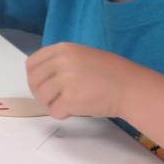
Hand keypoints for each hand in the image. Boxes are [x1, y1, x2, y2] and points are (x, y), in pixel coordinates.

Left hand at [25, 43, 144, 119]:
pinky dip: (63, 114)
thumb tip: (43, 76)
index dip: (34, 77)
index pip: (32, 63)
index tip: (42, 85)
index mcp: (63, 49)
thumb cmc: (111, 73)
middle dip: (42, 93)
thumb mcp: (83, 55)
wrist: (131, 88)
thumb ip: (61, 61)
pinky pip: (54, 111)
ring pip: (42, 98)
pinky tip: (77, 109)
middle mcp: (60, 62)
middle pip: (34, 82)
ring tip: (70, 103)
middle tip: (57, 99)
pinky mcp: (69, 99)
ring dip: (53, 104)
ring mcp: (64, 80)